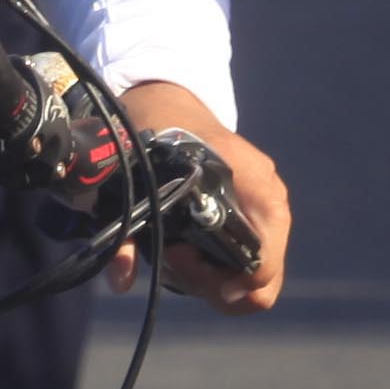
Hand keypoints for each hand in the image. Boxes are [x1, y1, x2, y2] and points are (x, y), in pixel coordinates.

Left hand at [115, 79, 291, 314]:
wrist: (169, 104)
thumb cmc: (158, 135)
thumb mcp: (140, 181)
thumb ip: (129, 236)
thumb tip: (121, 283)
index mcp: (254, 186)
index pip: (264, 260)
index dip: (229, 283)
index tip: (182, 265)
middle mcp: (268, 199)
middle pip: (262, 280)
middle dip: (214, 285)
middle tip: (173, 260)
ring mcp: (267, 205)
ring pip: (257, 278)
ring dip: (214, 280)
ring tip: (175, 256)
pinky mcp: (256, 212)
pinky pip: (249, 261)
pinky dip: (220, 270)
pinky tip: (188, 254)